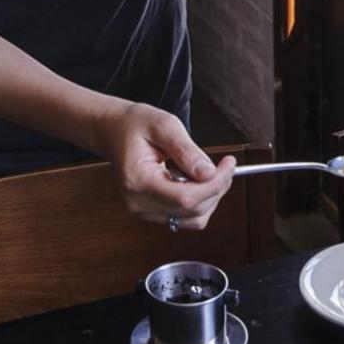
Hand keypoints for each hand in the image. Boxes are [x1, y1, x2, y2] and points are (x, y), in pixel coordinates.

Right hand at [97, 101, 236, 230]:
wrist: (114, 131)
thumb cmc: (135, 124)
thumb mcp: (164, 125)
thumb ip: (187, 150)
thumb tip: (209, 173)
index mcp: (138, 180)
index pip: (186, 198)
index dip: (215, 184)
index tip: (229, 164)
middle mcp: (138, 202)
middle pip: (192, 210)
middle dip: (217, 188)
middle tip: (225, 165)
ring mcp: (143, 211)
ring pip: (193, 218)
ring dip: (210, 197)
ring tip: (208, 171)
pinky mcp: (151, 212)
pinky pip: (186, 217)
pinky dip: (200, 201)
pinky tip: (196, 180)